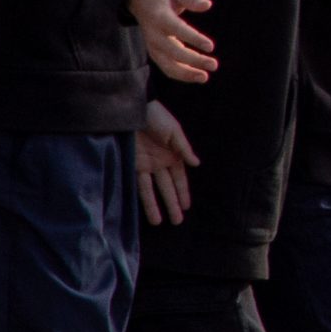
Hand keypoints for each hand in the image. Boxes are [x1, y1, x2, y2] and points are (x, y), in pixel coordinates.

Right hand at [130, 0, 216, 82]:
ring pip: (167, 65)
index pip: (177, 29)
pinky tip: (199, 76)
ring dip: (186, 74)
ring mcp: (152, 46)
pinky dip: (182, 74)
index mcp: (159, 16)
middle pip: (173, 52)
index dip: (193, 38)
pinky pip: (167, 68)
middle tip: (214, 64)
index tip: (211, 46)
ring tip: (205, 77)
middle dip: (193, 60)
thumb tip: (207, 5)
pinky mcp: (155, 52)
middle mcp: (153, 34)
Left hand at [136, 102, 197, 224]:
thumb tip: (197, 164)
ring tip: (159, 223)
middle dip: (172, 204)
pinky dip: (143, 196)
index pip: (180, 179)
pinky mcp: (133, 163)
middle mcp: (161, 163)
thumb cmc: (157, 117)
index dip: (183, 193)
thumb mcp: (174, 131)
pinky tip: (145, 209)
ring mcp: (146, 164)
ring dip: (156, 206)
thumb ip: (184, 149)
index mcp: (173, 155)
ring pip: (152, 190)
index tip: (187, 207)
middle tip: (178, 222)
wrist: (134, 109)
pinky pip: (138, 183)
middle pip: (168, 188)